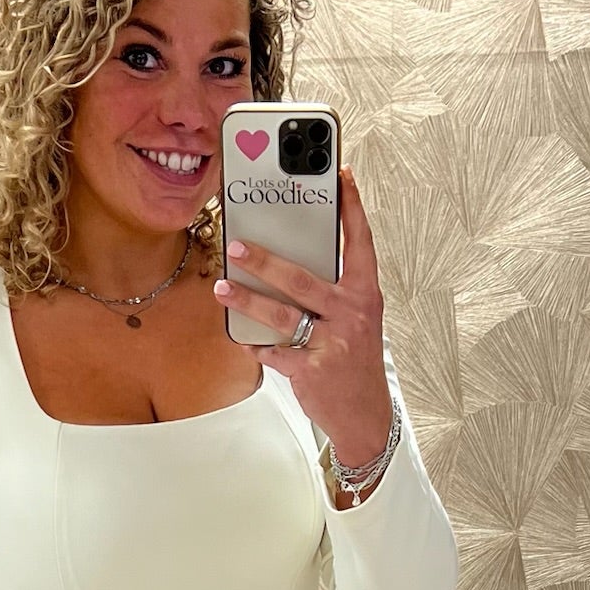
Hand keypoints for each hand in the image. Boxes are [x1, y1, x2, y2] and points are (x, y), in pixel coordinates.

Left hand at [214, 164, 393, 478]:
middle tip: (237, 246)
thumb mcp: (357, 319)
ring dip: (247, 301)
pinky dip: (257, 345)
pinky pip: (276, 352)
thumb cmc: (354, 359)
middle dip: (266, 261)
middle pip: (302, 279)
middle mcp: (352, 314)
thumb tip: (289, 259)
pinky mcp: (313, 371)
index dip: (352, 208)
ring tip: (223, 289)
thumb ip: (333, 289)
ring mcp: (333, 343)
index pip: (360, 243)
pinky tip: (243, 338)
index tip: (340, 176)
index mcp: (364, 294)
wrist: (365, 414)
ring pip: (282, 315)